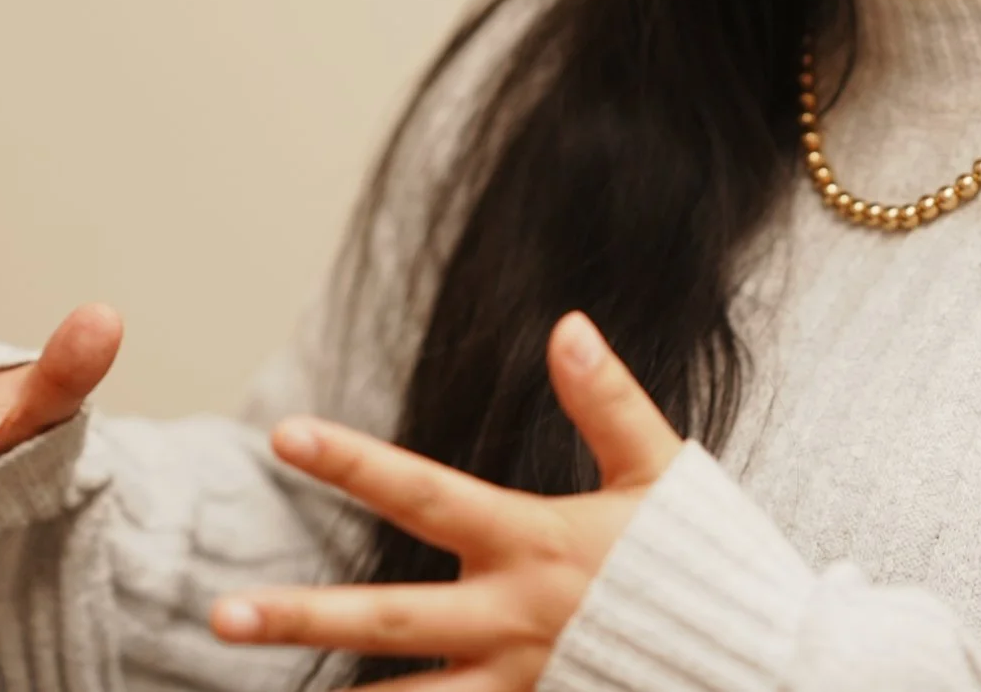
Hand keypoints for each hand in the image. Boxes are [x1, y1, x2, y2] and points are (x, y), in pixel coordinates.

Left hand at [209, 311, 682, 689]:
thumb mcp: (661, 472)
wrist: (761, 671)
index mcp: (534, 542)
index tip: (283, 435)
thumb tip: (567, 324)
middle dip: (302, 616)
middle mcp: (511, 616)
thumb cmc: (707, 568)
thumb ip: (609, 401)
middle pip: (388, 619)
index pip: (425, 494)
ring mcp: (517, 681)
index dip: (354, 465)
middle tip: (219, 612)